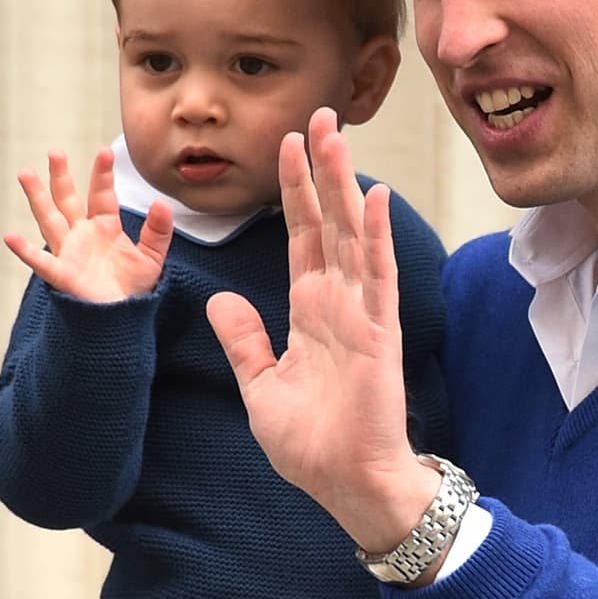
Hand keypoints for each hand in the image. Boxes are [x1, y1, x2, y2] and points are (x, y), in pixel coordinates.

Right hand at [4, 147, 172, 301]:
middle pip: (68, 200)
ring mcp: (69, 252)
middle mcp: (82, 235)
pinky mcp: (62, 275)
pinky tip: (10, 236)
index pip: (102, 195)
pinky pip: (40, 261)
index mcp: (104, 227)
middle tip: (55, 151)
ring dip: (37, 197)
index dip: (103, 174)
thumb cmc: (132, 288)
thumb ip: (157, 231)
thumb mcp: (152, 257)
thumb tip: (161, 203)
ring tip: (25, 173)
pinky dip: (25, 250)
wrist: (124, 319)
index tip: (105, 152)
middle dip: (61, 176)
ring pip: (49, 219)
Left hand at [207, 108, 438, 552]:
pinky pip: (376, 274)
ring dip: (342, 182)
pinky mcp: (377, 331)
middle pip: (328, 220)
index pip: (301, 236)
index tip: (288, 146)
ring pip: (351, 233)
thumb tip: (221, 300)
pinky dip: (375, 234)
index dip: (294, 191)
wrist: (344, 484)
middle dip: (320, 168)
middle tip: (318, 114)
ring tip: (335, 133)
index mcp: (310, 310)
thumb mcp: (260, 385)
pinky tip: (372, 194)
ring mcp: (360, 311)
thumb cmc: (309, 443)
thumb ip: (244, 340)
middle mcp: (337, 300)